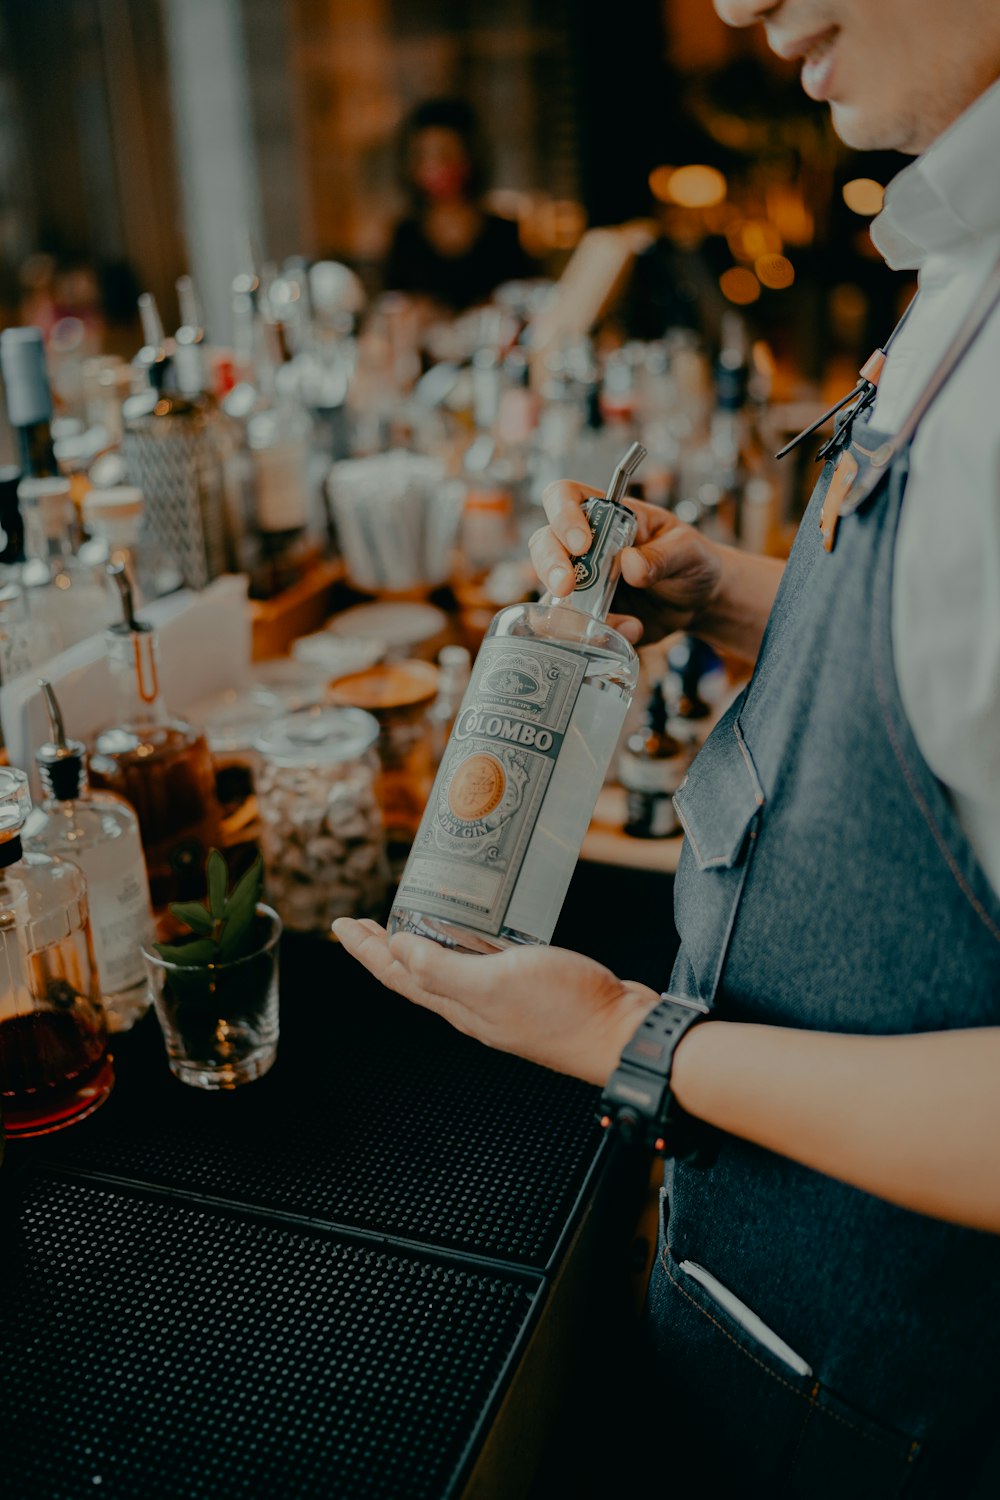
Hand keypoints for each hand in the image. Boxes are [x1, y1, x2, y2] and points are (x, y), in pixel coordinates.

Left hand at [333, 919, 658, 1086]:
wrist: (623, 1034)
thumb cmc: (566, 1011)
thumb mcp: (495, 983)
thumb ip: (443, 968)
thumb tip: (396, 950)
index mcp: (460, 1006)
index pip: (398, 975)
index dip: (366, 950)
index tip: (341, 925)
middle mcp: (475, 1005)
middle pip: (416, 972)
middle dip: (384, 947)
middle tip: (360, 922)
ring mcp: (503, 999)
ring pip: (447, 969)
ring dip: (421, 946)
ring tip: (405, 923)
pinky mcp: (531, 987)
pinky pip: (483, 963)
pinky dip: (466, 944)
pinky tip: (473, 932)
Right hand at [529, 480, 724, 645]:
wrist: (700, 602)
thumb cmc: (692, 562)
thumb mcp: (688, 551)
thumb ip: (663, 556)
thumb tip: (630, 564)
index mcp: (607, 516)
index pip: (565, 496)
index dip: (563, 515)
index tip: (582, 543)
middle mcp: (586, 546)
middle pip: (544, 542)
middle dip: (550, 564)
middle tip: (567, 587)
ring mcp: (583, 581)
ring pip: (548, 587)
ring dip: (564, 606)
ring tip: (600, 621)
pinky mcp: (587, 615)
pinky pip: (574, 625)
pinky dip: (594, 633)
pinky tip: (630, 630)